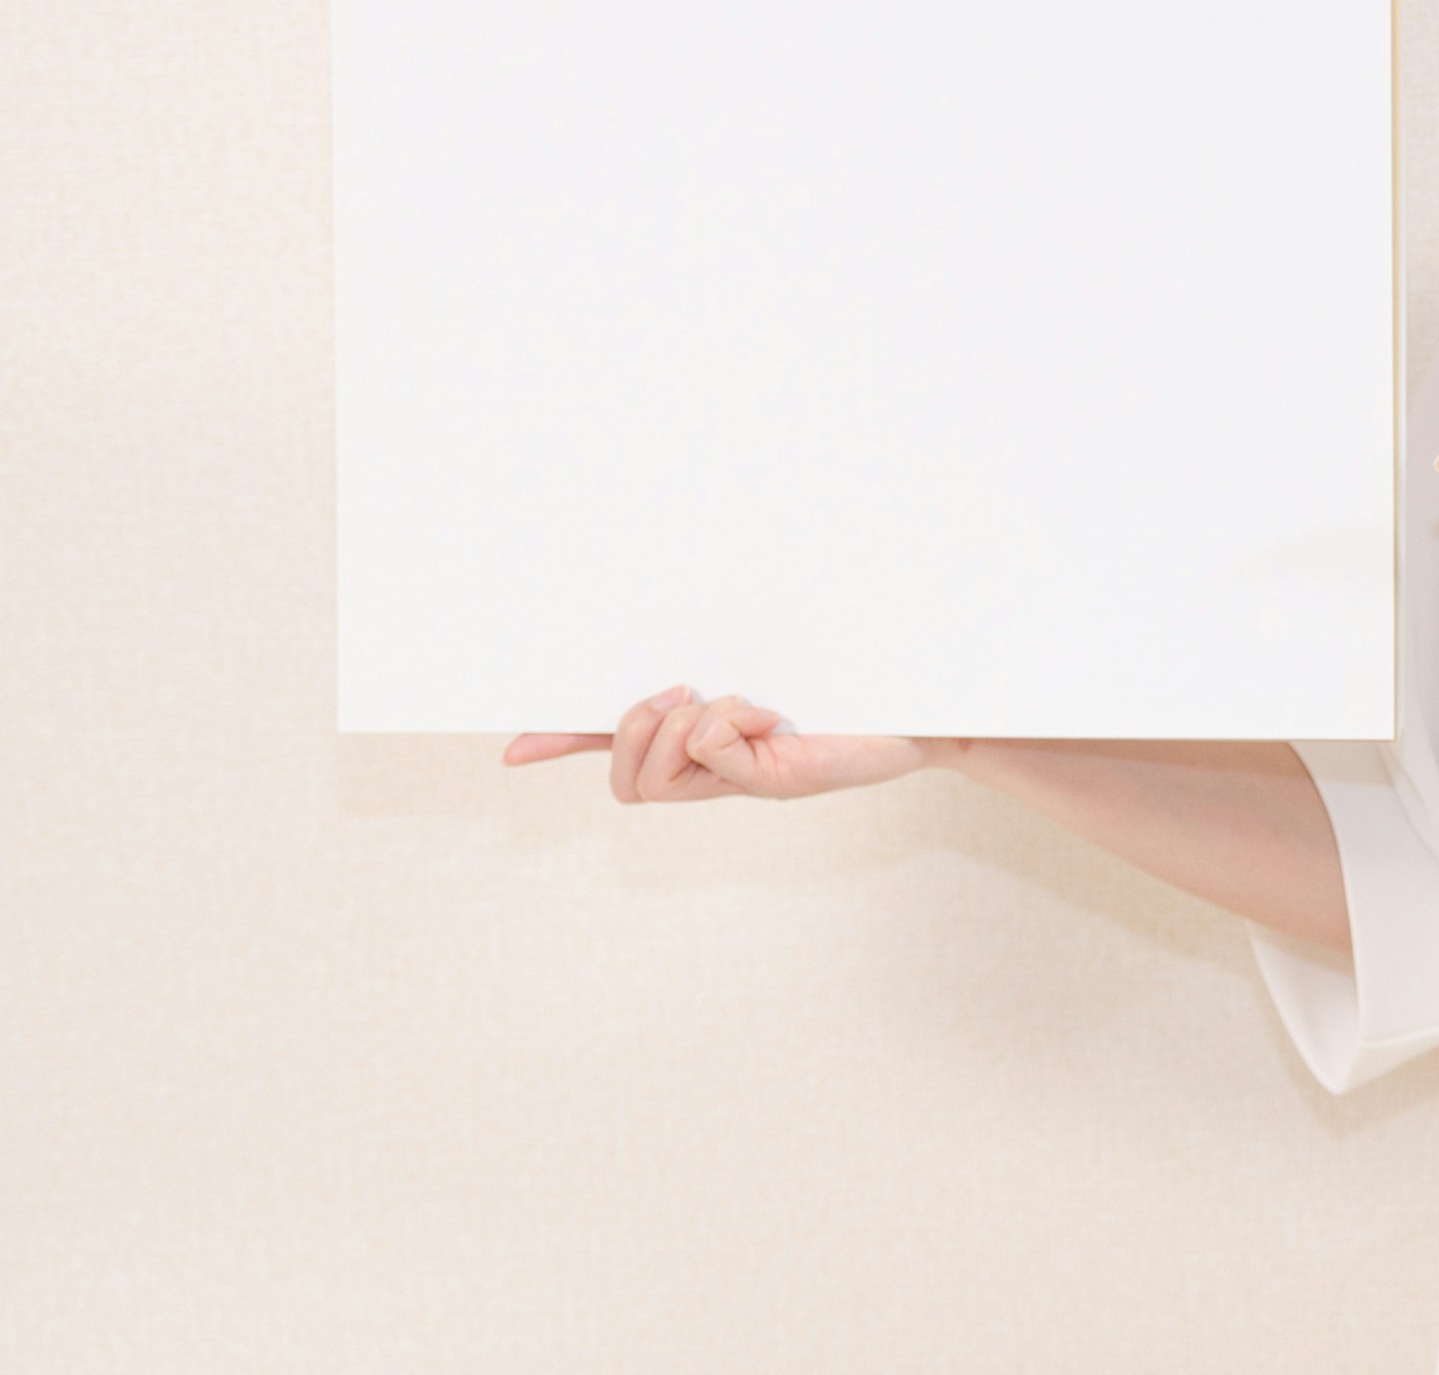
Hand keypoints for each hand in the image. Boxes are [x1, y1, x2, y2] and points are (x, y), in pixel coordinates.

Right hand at [501, 682, 945, 802]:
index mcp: (705, 741)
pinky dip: (728, 725)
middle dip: (630, 729)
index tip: (514, 749)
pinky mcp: (775, 780)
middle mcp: (717, 771)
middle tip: (681, 692)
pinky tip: (769, 714)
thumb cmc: (853, 686)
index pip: (616, 752)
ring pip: (658, 776)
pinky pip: (712, 756)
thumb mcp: (772, 669)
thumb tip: (676, 657)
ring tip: (732, 703)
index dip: (564, 746)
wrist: (924, 712)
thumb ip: (720, 670)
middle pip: (626, 780)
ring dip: (683, 728)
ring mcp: (744, 782)